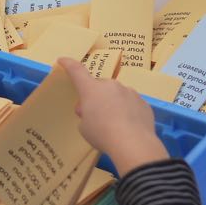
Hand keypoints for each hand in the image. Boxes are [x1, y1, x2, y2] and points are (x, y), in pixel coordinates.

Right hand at [63, 58, 166, 175]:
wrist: (134, 143)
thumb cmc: (102, 134)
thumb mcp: (84, 127)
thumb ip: (85, 115)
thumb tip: (91, 111)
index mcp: (91, 89)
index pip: (76, 71)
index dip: (68, 64)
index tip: (62, 60)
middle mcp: (111, 85)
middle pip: (99, 86)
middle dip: (95, 97)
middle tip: (95, 115)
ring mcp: (129, 92)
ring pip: (117, 94)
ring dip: (113, 103)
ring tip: (115, 124)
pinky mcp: (143, 102)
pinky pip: (131, 104)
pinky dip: (128, 111)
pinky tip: (129, 127)